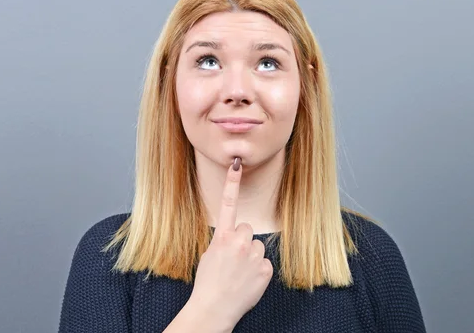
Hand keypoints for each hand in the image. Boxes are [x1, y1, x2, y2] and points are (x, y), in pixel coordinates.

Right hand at [188, 157, 273, 329]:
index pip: (228, 204)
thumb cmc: (208, 282)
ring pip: (256, 246)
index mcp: (222, 236)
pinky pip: (264, 262)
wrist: (214, 309)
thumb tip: (236, 239)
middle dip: (242, 240)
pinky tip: (247, 280)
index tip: (236, 164)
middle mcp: (239, 242)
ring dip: (250, 256)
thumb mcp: (210, 254)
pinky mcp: (265, 269)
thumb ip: (224, 241)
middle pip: (247, 228)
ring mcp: (253, 256)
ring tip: (239, 272)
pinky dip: (258, 270)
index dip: (232, 182)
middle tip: (233, 258)